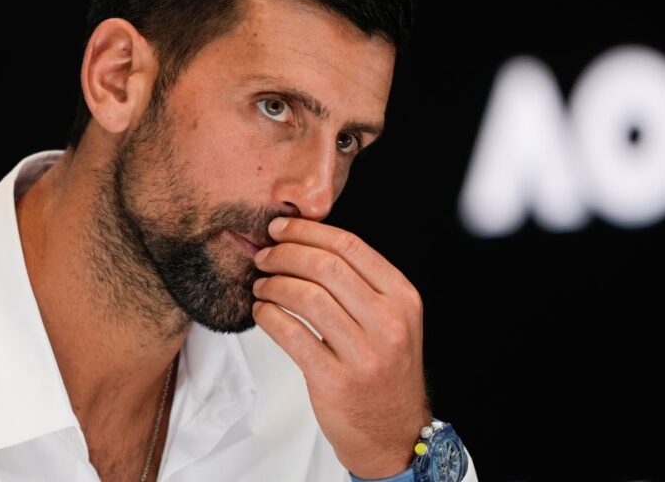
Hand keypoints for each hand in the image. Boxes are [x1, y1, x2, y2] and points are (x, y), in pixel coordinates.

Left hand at [251, 216, 431, 478]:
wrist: (394, 433)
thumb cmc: (385, 371)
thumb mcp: (392, 321)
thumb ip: (360, 284)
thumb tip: (306, 244)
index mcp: (402, 298)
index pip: (350, 246)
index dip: (308, 232)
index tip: (281, 229)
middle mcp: (388, 323)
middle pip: (325, 267)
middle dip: (285, 253)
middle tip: (264, 256)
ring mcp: (364, 354)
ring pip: (307, 297)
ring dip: (274, 284)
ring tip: (261, 286)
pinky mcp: (336, 381)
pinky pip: (292, 335)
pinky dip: (269, 316)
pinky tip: (263, 312)